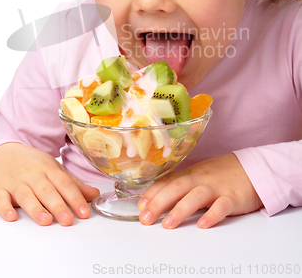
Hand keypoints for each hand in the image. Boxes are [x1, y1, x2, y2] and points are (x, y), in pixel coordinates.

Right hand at [0, 142, 99, 225]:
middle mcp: (32, 174)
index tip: (85, 212)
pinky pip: (0, 198)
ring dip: (35, 208)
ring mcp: (14, 181)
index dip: (75, 198)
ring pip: (26, 195)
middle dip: (58, 206)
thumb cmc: (31, 164)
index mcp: (48, 168)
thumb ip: (73, 184)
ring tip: (46, 220)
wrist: (1, 153)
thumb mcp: (53, 168)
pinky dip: (4, 208)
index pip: (64, 184)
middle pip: (47, 191)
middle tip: (68, 220)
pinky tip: (10, 216)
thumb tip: (94, 195)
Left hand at [138, 153, 262, 228]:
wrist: (253, 168)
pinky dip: (212, 215)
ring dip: (180, 210)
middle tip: (146, 218)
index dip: (153, 193)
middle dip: (159, 203)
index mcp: (191, 173)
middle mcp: (201, 178)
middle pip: (176, 188)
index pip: (168, 181)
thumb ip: (181, 184)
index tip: (140, 206)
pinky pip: (222, 206)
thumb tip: (157, 197)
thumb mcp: (200, 175)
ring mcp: (217, 187)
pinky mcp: (233, 197)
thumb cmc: (223, 173)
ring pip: (195, 196)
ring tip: (168, 224)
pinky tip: (203, 225)